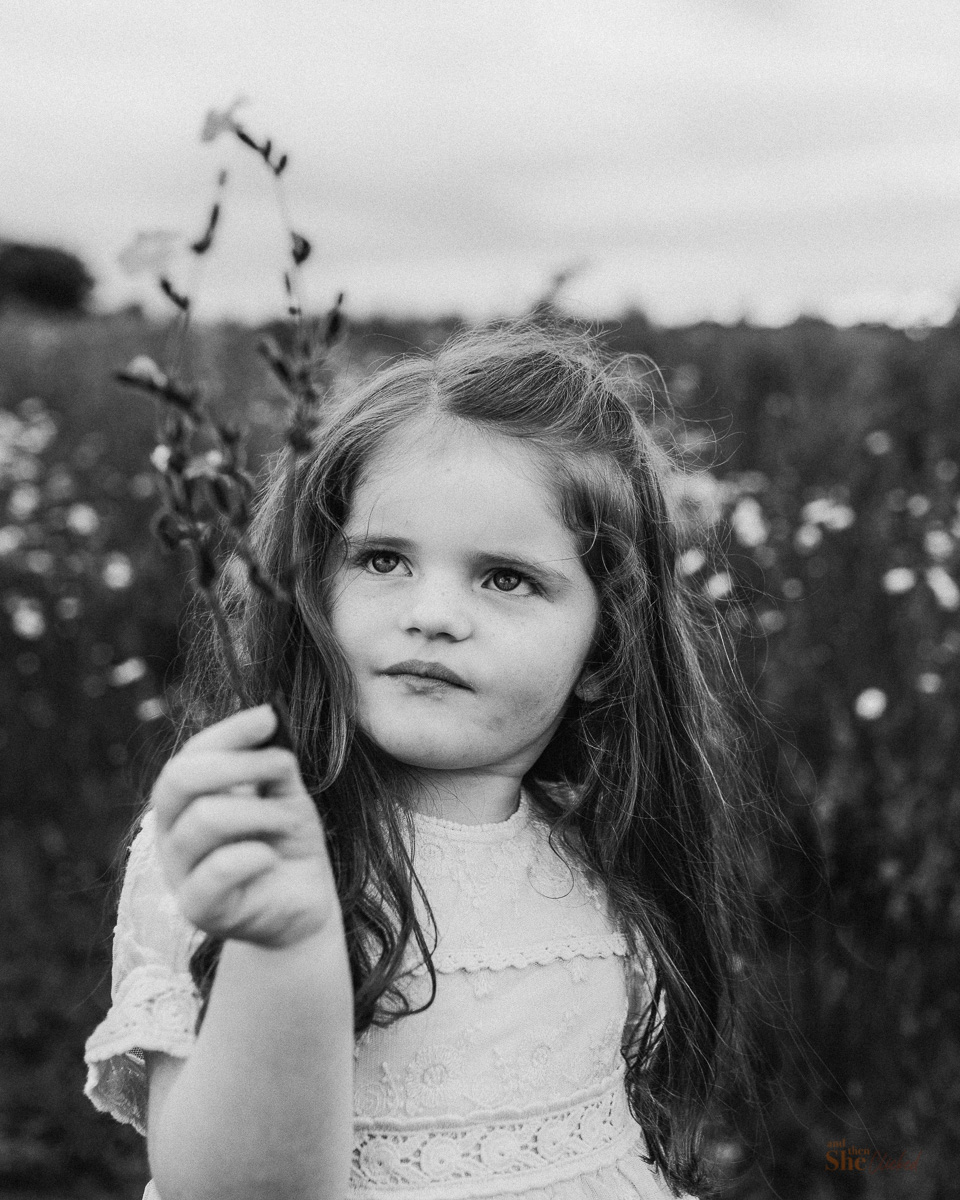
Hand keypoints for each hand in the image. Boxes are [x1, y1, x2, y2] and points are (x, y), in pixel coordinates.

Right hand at [151, 704, 338, 947]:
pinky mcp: (197, 909)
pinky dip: (254, 854)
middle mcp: (171, 833)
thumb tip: (268, 718)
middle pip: (179, 779)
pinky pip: (218, 868)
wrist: (304, 904)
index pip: (191, 755)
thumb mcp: (285, 795)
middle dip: (237, 764)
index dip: (228, 732)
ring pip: (204, 818)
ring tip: (289, 822)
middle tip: (283, 769)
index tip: (269, 718)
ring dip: (262, 812)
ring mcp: (179, 872)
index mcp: (186, 801)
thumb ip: (272, 763)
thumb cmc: (287, 844)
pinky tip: (272, 858)